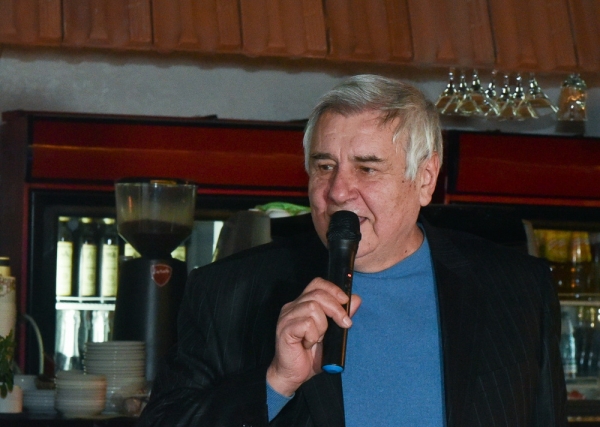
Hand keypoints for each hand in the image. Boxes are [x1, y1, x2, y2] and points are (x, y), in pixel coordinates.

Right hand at [266, 277, 360, 396]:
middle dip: (336, 308)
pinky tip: (309, 344)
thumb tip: (356, 300)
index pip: (317, 283)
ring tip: (318, 339)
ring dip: (322, 326)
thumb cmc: (310, 355)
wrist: (293, 375)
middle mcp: (293, 306)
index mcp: (303, 304)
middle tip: (345, 324)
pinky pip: (306, 324)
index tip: (346, 302)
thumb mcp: (332, 335)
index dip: (333, 289)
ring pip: (312, 307)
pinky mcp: (284, 329)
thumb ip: (342, 316)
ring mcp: (287, 317)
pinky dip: (313, 335)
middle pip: (318, 293)